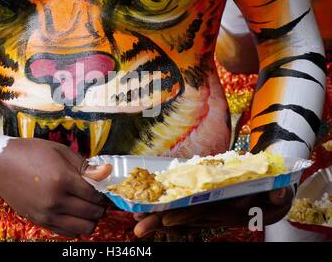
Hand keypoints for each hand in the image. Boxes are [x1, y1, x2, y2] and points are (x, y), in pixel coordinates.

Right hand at [0, 138, 111, 236]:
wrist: (0, 164)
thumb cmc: (31, 153)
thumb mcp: (60, 151)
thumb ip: (84, 166)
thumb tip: (107, 172)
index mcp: (63, 180)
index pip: (94, 195)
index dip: (104, 194)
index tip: (105, 191)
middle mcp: (56, 201)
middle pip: (91, 213)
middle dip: (100, 207)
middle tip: (100, 200)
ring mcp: (46, 214)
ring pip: (82, 227)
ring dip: (91, 220)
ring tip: (89, 209)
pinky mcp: (39, 221)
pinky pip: (66, 232)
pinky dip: (76, 227)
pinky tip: (75, 216)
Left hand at [133, 187, 293, 237]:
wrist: (276, 196)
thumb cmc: (275, 190)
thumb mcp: (280, 190)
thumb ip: (278, 193)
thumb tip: (278, 193)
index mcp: (234, 209)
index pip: (207, 213)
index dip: (187, 215)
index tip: (167, 218)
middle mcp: (220, 215)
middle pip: (188, 219)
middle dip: (162, 223)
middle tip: (139, 228)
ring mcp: (213, 215)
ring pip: (184, 221)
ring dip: (161, 223)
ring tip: (138, 225)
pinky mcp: (210, 212)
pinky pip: (188, 219)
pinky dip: (171, 220)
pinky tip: (154, 220)